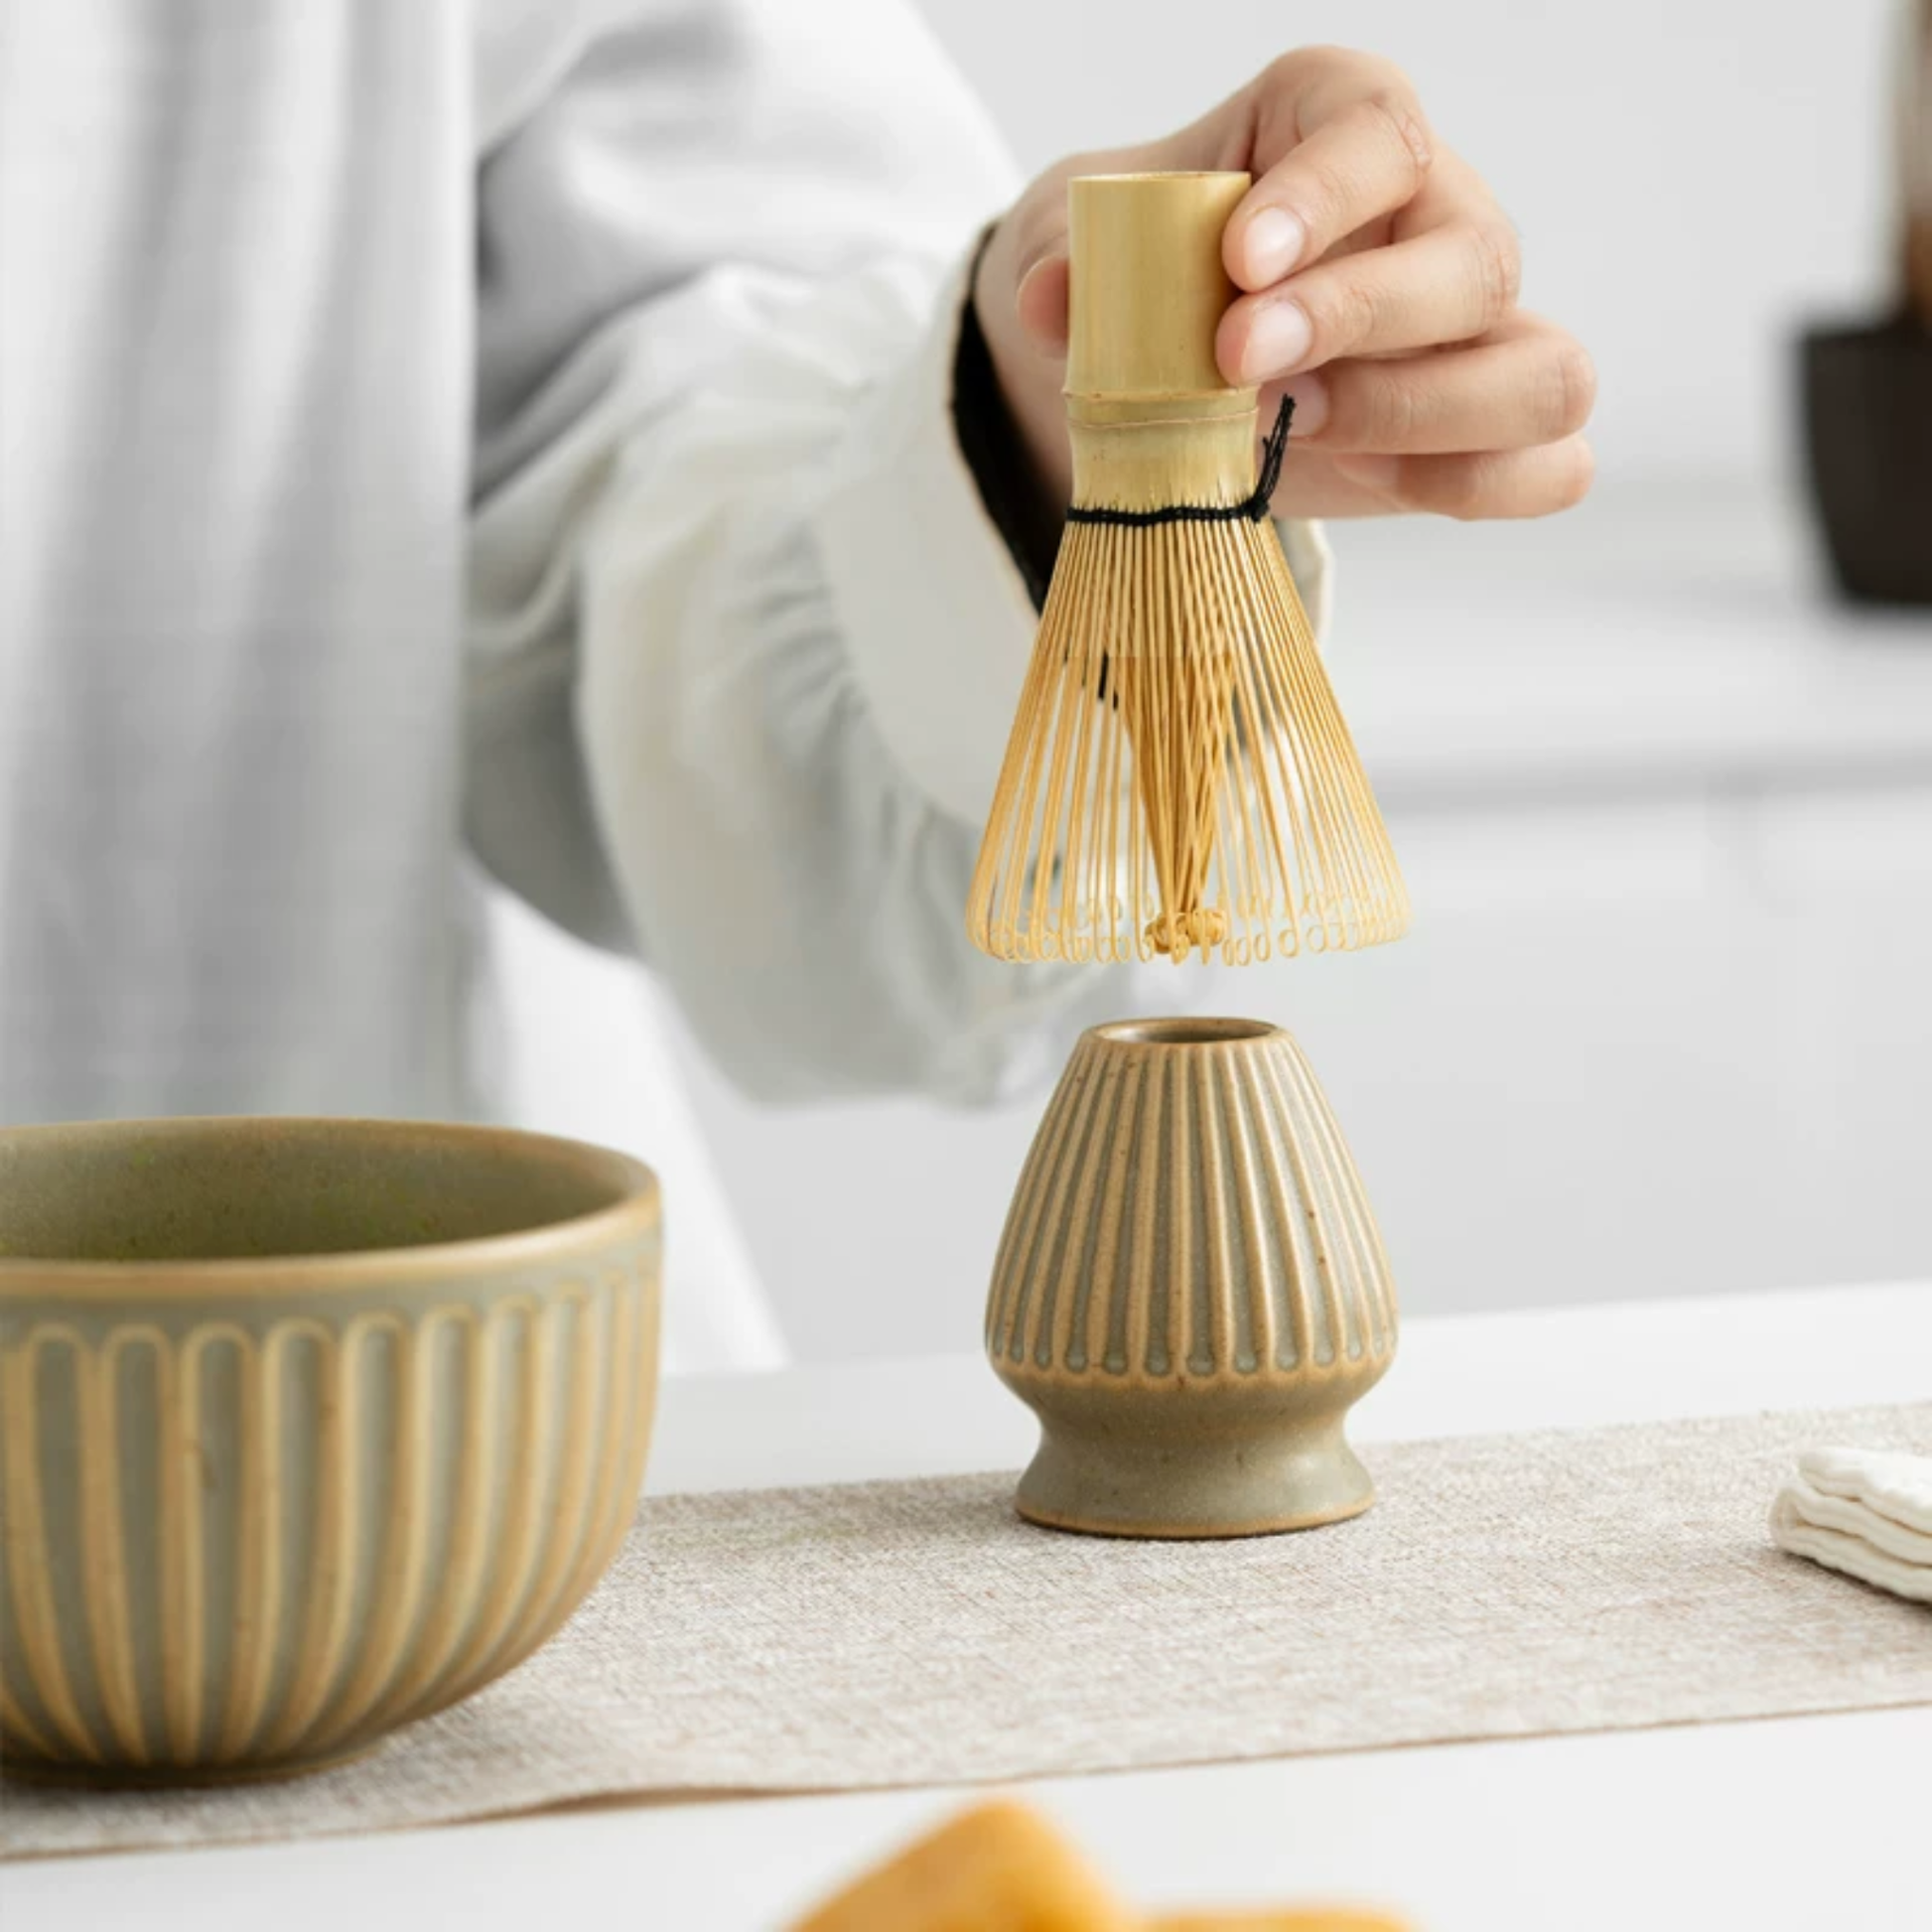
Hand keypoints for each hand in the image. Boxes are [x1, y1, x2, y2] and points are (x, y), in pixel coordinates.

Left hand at [976, 46, 1595, 521]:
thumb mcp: (1083, 248)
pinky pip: (1551, 469)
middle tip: (1238, 366)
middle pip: (1478, 260)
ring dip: (1421, 417)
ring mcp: (1477, 336)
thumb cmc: (1139, 275)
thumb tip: (1055, 302)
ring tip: (1294, 430)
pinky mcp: (1477, 436)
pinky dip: (1484, 487)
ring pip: (1541, 373)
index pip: (1379, 132)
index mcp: (1345, 127)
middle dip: (1357, 321)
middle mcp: (1438, 220)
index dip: (1324, 196)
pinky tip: (1373, 486)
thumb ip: (1072, 263)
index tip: (1238, 263)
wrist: (1151, 366)